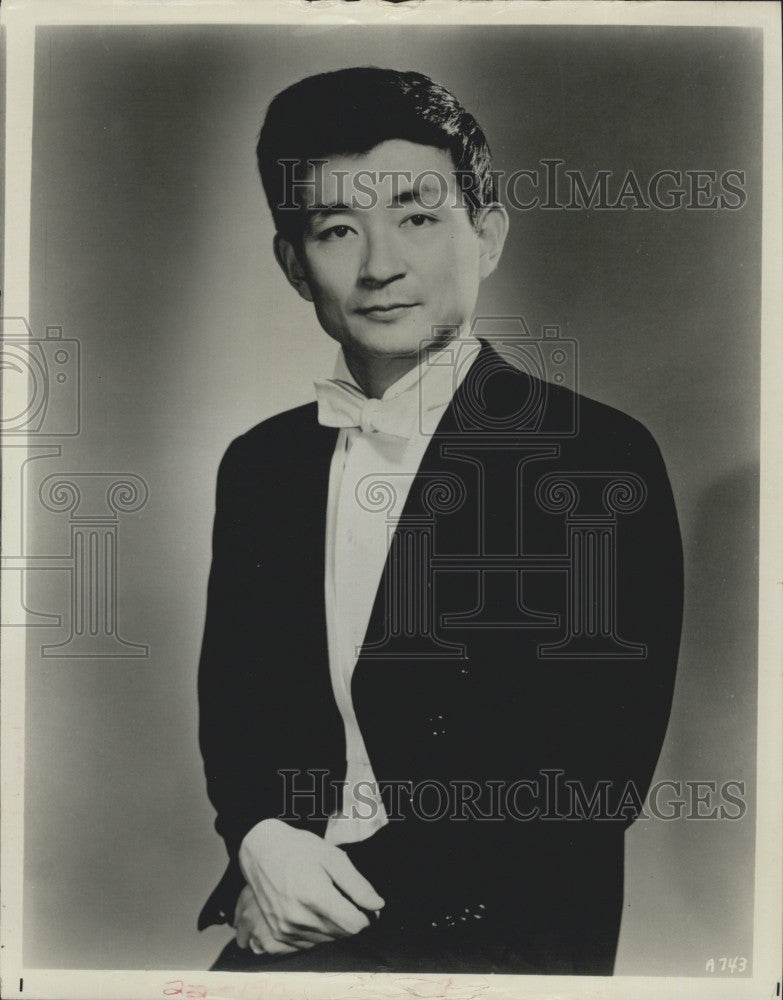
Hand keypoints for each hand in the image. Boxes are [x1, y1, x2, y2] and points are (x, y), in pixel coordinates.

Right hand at [236, 818, 384, 954]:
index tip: (364, 903)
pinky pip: (309, 944)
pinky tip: (312, 910)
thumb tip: (377, 905)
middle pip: (342, 934)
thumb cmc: (299, 849)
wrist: (260, 851)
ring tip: (325, 899)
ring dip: (334, 926)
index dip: (366, 915)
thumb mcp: (332, 857)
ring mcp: (286, 929)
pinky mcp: (278, 934)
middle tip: (342, 895)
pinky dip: (317, 931)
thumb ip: (356, 884)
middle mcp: (299, 919)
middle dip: (350, 918)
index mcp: (315, 897)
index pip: (354, 925)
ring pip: (327, 940)